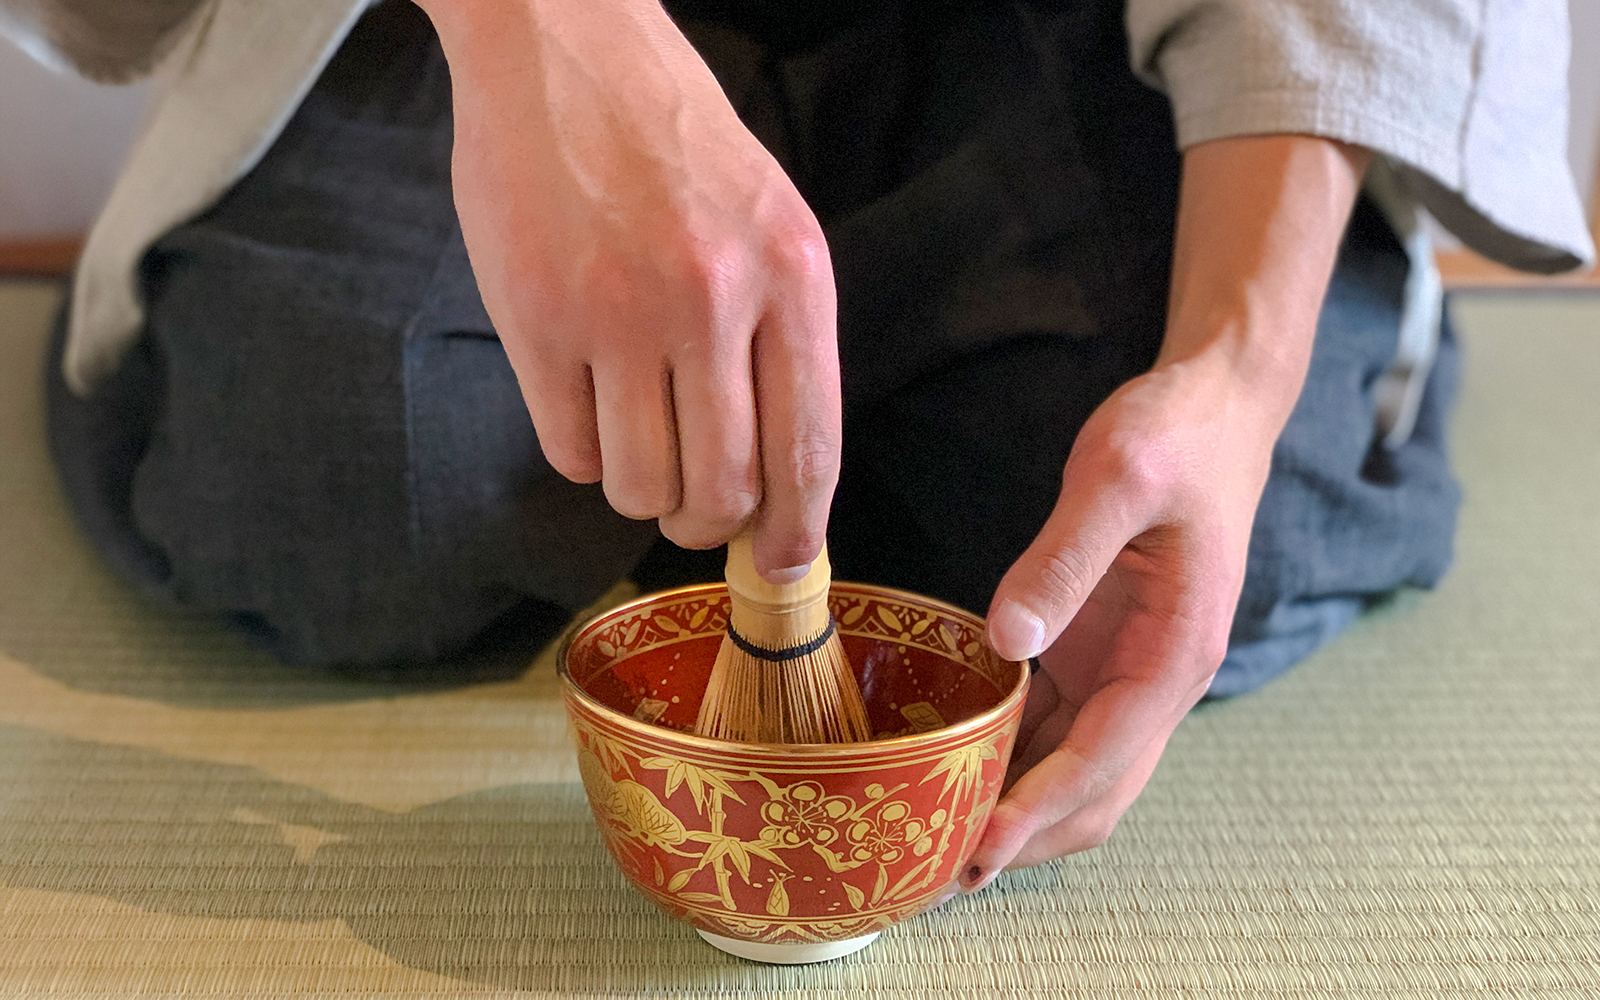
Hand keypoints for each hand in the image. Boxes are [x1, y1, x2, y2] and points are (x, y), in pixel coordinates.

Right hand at [419, 0, 838, 579]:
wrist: (566, 50)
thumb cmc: (676, 144)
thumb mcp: (771, 222)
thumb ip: (783, 341)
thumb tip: (780, 476)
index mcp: (791, 275)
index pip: (809, 449)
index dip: (799, 530)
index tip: (784, 565)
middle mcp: (712, 299)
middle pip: (723, 489)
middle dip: (709, 524)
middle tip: (694, 511)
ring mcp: (618, 312)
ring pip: (641, 485)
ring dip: (641, 493)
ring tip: (638, 447)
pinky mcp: (536, 319)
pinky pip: (568, 451)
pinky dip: (582, 454)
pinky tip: (585, 406)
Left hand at [963, 135, 1370, 887]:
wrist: (1215, 407)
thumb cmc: (1176, 435)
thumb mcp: (1118, 476)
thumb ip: (1064, 559)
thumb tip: (1008, 642)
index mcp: (1174, 652)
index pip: (1102, 757)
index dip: (1038, 809)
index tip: (977, 849)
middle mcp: (1157, 678)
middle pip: (1096, 792)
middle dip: (1027, 838)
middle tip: (941, 872)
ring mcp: (1129, 669)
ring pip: (1078, 769)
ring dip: (1019, 811)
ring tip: (937, 838)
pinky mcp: (1100, 648)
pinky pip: (1059, 725)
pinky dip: (1016, 759)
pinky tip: (957, 768)